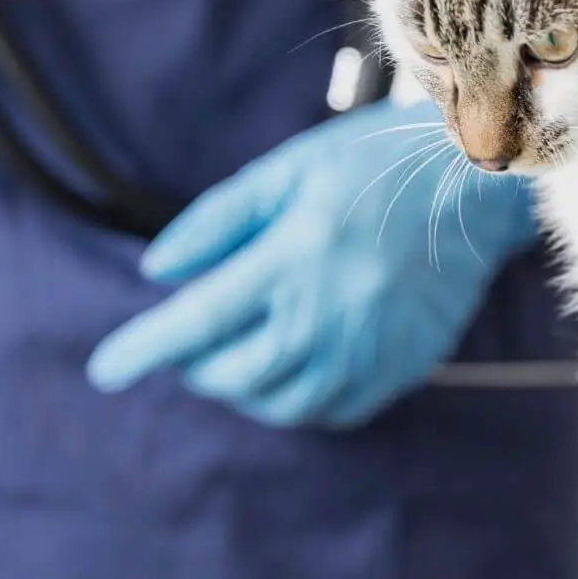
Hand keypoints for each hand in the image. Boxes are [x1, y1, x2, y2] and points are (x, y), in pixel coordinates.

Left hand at [86, 100, 538, 428]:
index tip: (105, 370)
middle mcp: (330, 316)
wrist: (472, 188)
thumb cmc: (371, 166)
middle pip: (234, 375)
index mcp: (294, 260)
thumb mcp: (285, 172)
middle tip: (187, 343)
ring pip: (280, 404)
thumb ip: (216, 222)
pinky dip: (296, 400)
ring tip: (235, 354)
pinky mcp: (399, 369)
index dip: (143, 349)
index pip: (198, 321)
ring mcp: (368, 350)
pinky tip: (290, 366)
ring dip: (242, 388)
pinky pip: (331, 412)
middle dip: (195, 367)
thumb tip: (156, 271)